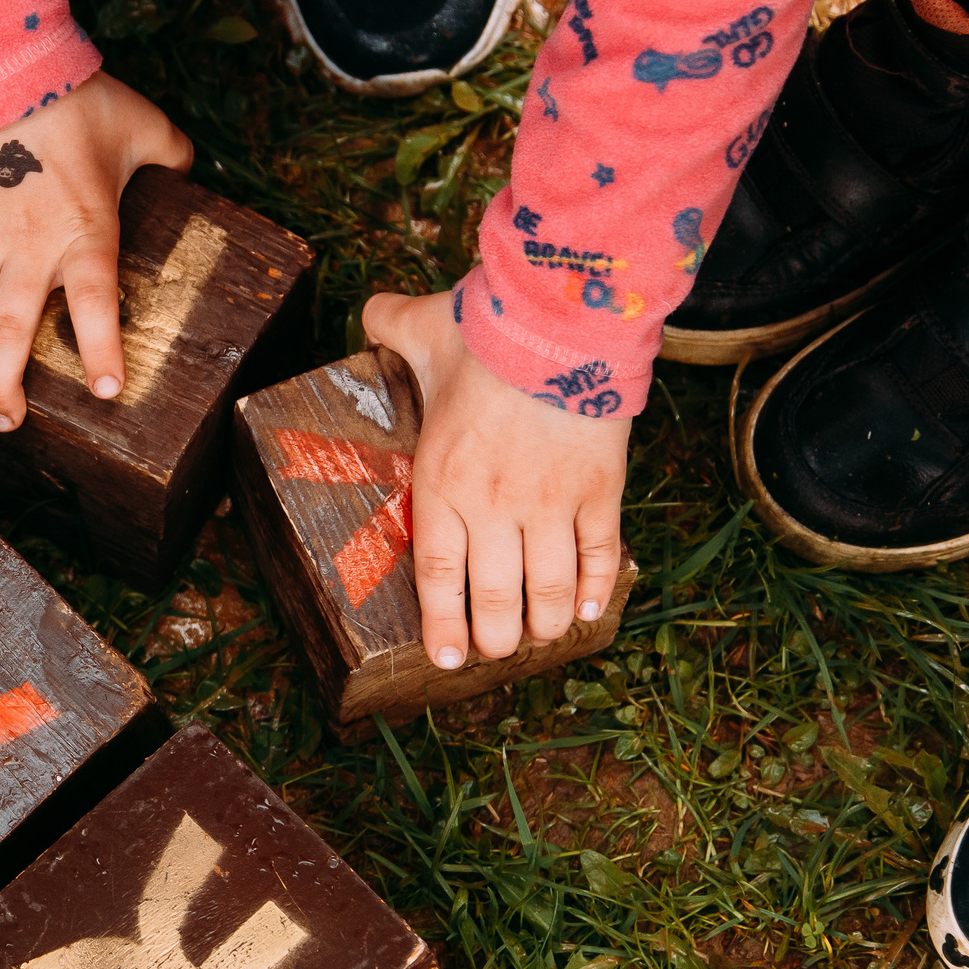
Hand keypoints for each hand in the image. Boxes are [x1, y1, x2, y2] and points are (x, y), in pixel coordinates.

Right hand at [0, 72, 191, 430]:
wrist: (7, 62)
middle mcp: (27, 246)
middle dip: (1, 388)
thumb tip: (191, 170)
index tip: (105, 392)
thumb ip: (172, 157)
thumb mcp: (145, 128)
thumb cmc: (80, 98)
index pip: (96, 305)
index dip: (99, 352)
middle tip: (5, 424)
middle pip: (7, 333)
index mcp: (84, 232)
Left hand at [362, 288, 628, 666]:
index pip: (436, 573)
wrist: (560, 323)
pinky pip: (598, 554)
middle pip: (495, 597)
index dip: (443, 623)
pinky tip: (589, 608)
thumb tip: (367, 311)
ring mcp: (551, 503)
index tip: (447, 658)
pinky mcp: (600, 490)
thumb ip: (389, 326)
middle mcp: (493, 505)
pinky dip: (595, 588)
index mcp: (441, 481)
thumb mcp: (421, 329)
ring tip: (539, 636)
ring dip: (544, 622)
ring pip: (548, 588)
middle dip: (495, 637)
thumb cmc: (485, 330)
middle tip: (493, 651)